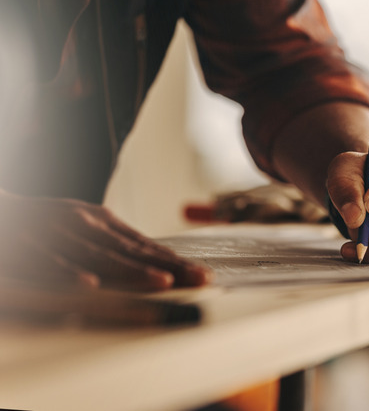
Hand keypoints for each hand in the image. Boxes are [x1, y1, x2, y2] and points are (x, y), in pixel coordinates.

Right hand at [0, 191, 211, 290]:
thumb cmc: (44, 220)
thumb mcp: (85, 224)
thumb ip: (115, 240)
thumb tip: (154, 255)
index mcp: (101, 221)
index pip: (146, 246)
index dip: (175, 260)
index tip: (204, 273)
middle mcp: (85, 225)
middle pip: (134, 251)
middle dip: (169, 266)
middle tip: (201, 278)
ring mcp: (58, 234)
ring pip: (100, 256)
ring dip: (132, 271)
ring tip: (162, 282)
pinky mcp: (28, 246)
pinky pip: (51, 262)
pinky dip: (70, 272)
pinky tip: (89, 284)